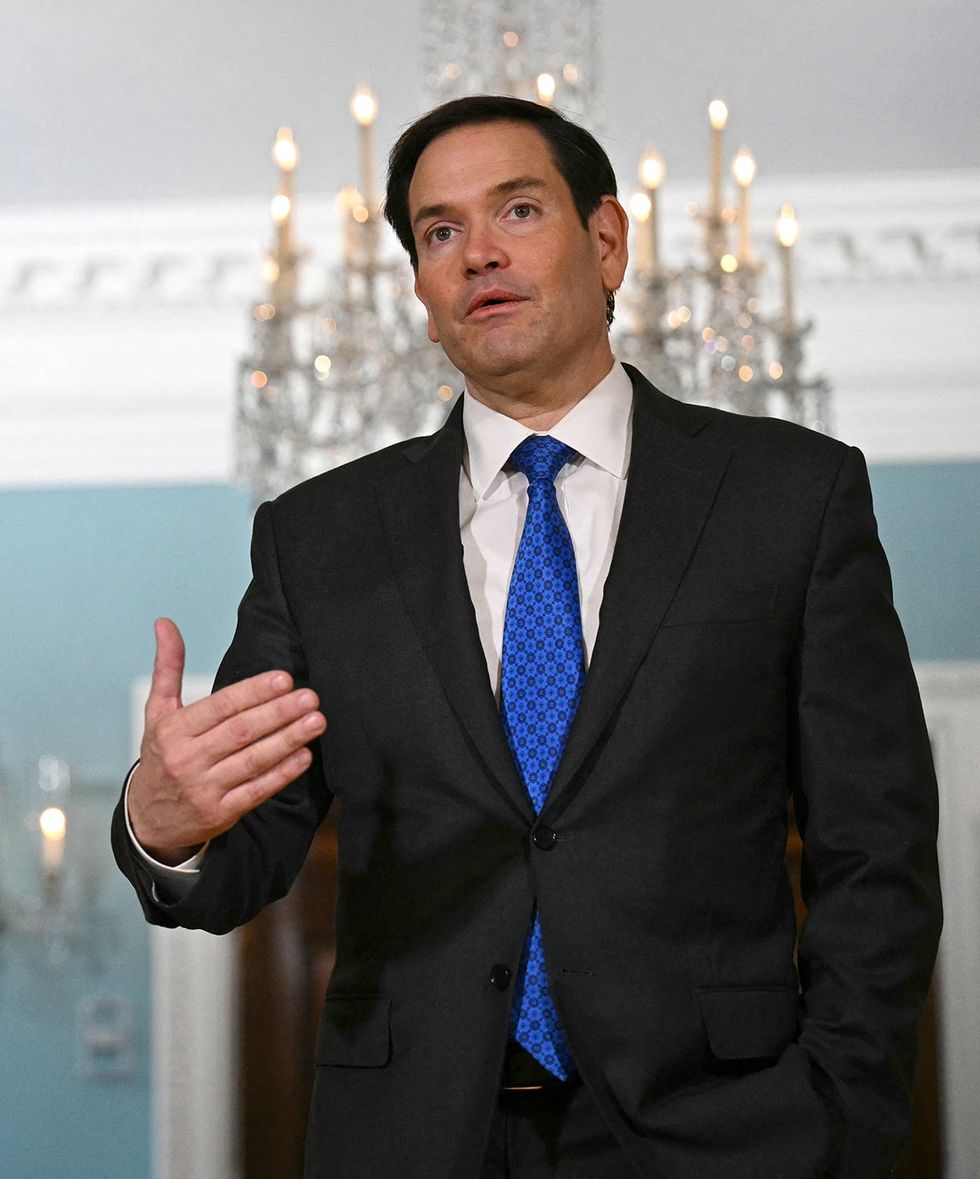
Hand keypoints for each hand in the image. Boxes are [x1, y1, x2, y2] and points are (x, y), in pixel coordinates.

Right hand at [128, 618, 326, 863]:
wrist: (147, 820)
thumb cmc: (161, 757)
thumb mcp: (157, 713)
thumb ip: (168, 668)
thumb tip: (165, 623)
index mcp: (173, 731)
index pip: (220, 707)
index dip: (254, 692)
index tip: (284, 679)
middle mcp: (187, 760)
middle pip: (240, 732)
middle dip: (279, 712)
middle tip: (310, 697)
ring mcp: (204, 790)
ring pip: (253, 761)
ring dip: (288, 740)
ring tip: (316, 721)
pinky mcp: (220, 814)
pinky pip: (257, 791)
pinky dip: (282, 774)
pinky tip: (305, 757)